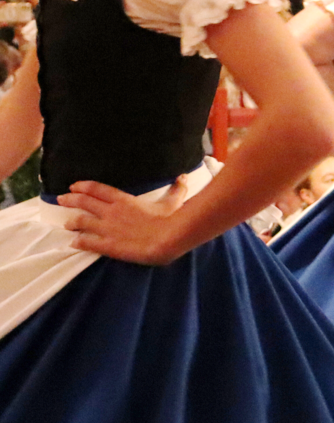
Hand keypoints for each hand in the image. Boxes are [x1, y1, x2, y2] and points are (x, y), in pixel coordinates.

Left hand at [58, 176, 187, 264]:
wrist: (166, 239)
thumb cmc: (170, 219)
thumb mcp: (173, 201)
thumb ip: (176, 188)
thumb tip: (184, 177)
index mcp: (124, 199)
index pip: (97, 189)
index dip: (83, 186)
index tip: (74, 186)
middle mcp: (111, 212)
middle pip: (84, 202)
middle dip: (70, 200)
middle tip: (60, 199)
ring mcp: (108, 229)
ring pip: (82, 222)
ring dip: (72, 221)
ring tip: (65, 223)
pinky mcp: (109, 245)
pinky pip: (89, 243)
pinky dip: (79, 242)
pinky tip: (73, 243)